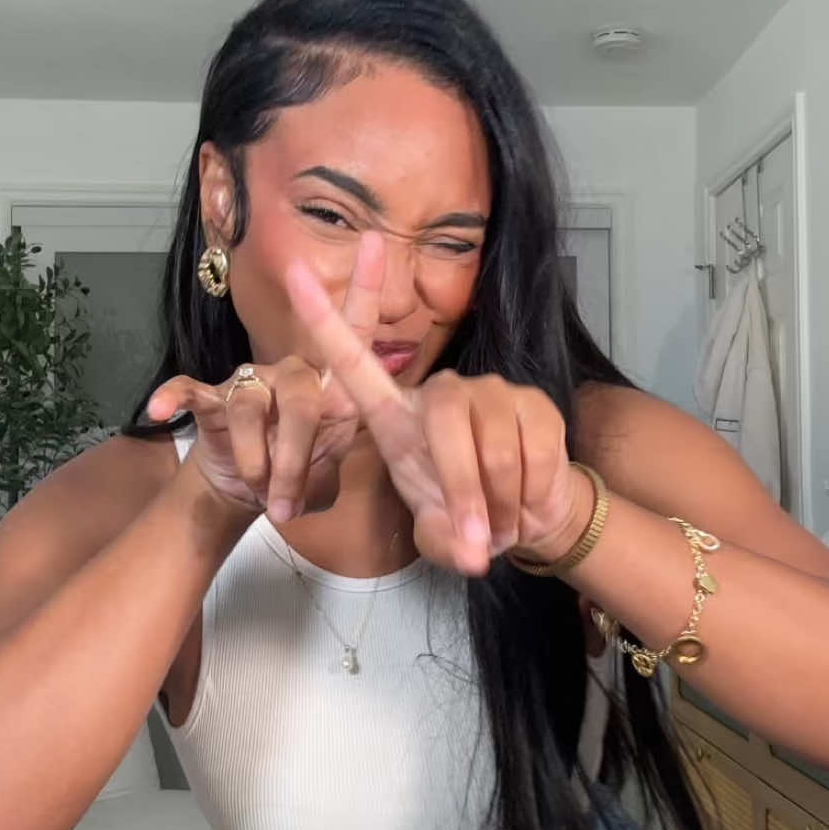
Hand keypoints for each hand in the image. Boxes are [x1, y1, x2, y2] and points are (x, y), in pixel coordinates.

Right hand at [145, 233, 384, 517]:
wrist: (247, 491)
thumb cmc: (298, 473)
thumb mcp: (327, 469)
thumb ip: (338, 455)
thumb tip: (344, 446)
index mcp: (330, 384)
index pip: (354, 331)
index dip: (364, 287)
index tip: (376, 239)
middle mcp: (291, 371)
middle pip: (301, 391)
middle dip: (295, 455)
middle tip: (289, 504)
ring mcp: (250, 382)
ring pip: (251, 407)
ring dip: (256, 460)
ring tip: (261, 498)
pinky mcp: (211, 399)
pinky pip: (191, 389)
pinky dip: (175, 397)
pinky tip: (161, 410)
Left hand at [283, 238, 591, 576]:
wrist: (526, 517)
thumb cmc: (464, 520)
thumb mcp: (440, 534)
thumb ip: (446, 541)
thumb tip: (474, 556)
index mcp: (396, 418)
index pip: (353, 363)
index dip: (325, 321)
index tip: (293, 273)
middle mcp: (441, 393)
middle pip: (443, 419)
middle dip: (461, 488)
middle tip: (478, 542)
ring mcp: (491, 391)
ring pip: (494, 448)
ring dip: (501, 505)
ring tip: (501, 527)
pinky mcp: (534, 403)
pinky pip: (534, 455)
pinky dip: (531, 496)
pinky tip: (526, 504)